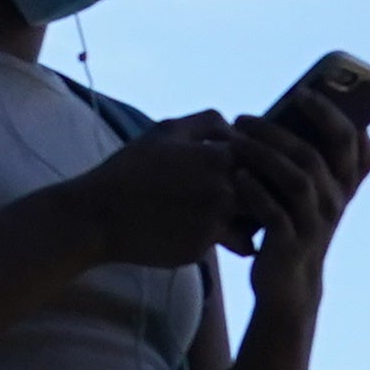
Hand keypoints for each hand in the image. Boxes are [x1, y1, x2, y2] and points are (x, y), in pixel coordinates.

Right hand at [55, 114, 256, 269]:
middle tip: (261, 197)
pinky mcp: (205, 246)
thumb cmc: (131, 169)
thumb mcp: (165, 131)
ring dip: (256, 220)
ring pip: (259, 220)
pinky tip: (225, 238)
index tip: (260, 169)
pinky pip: (239, 244)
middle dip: (267, 194)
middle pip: (269, 190)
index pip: (266, 157)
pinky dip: (235, 242)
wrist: (99, 215)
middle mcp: (224, 187)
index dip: (266, 163)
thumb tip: (236, 129)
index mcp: (218, 155)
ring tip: (247, 220)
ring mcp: (216, 219)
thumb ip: (207, 123)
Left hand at [228, 93, 369, 295]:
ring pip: (296, 179)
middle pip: (314, 155)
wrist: (288, 283)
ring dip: (262, 156)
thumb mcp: (309, 192)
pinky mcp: (291, 244)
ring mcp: (315, 223)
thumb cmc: (292, 225)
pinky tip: (236, 177)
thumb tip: (287, 111)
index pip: (351, 139)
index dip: (330, 113)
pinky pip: (275, 212)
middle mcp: (336, 200)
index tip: (303, 92)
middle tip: (243, 118)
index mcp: (343, 183)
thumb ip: (309, 157)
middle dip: (277, 131)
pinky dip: (255, 192)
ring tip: (233, 141)